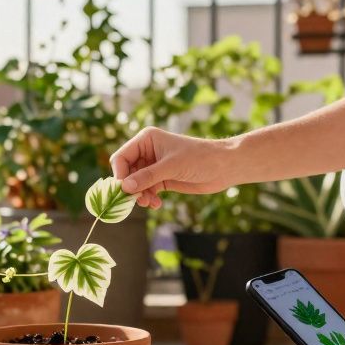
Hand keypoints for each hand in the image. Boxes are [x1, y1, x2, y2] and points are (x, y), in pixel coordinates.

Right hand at [112, 127, 231, 207]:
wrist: (224, 167)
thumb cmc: (200, 158)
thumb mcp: (171, 166)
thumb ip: (147, 177)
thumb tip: (124, 187)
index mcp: (146, 140)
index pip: (122, 157)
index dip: (119, 174)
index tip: (124, 191)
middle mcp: (147, 151)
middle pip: (127, 173)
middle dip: (130, 188)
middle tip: (137, 201)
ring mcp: (154, 166)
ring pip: (136, 184)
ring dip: (140, 196)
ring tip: (150, 203)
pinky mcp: (162, 179)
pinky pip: (147, 191)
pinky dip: (149, 199)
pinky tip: (157, 204)